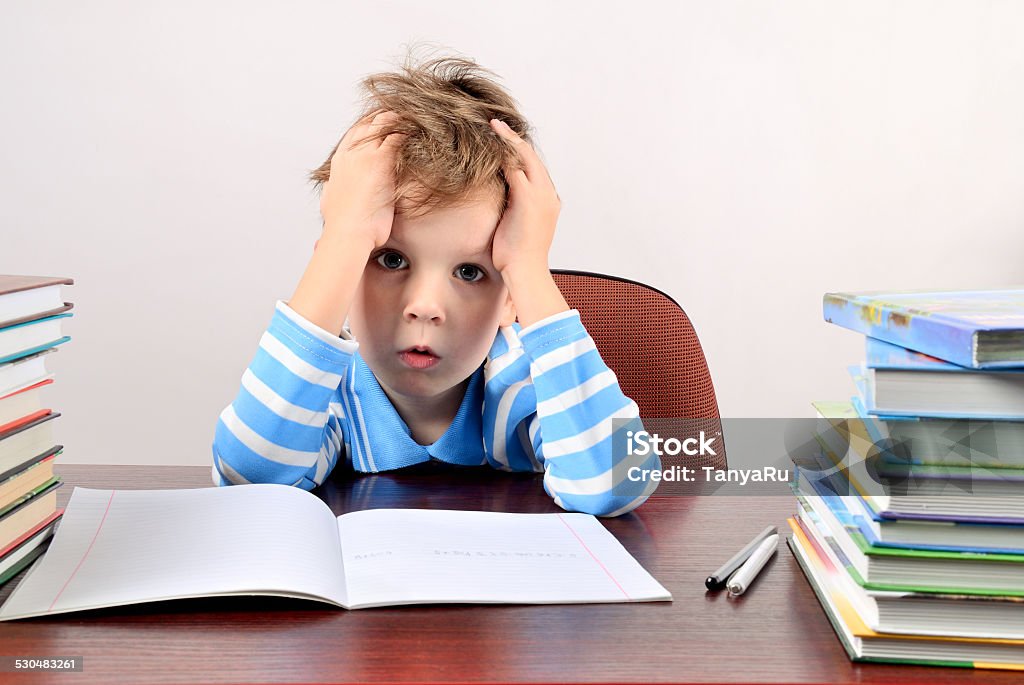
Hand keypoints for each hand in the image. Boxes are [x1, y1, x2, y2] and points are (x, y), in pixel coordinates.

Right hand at [319, 110, 405, 249]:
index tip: (384, 127)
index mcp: (340, 161)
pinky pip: (398, 136)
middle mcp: (351, 153)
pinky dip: (409, 133)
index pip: (356, 133)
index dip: (371, 127)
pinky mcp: (382, 161)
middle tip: (405, 121)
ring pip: (384, 124)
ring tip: (417, 123)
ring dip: (400, 123)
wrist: (347, 233)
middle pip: (370, 124)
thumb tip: (331, 187)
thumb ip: (333, 188)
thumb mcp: (330, 200)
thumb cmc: (342, 225)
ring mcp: (366, 155)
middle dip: (387, 120)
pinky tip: (422, 133)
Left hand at [488, 119, 560, 276]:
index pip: (534, 168)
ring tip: (492, 126)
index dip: (519, 152)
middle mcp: (548, 193)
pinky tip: (491, 143)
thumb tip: (498, 202)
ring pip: (524, 157)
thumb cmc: (517, 257)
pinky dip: (504, 153)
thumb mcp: (516, 226)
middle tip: (496, 123)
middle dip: (513, 138)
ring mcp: (540, 194)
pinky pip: (515, 166)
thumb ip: (511, 208)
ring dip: (508, 140)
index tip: (504, 140)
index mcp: (547, 200)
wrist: (525, 272)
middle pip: (531, 156)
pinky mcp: (528, 197)